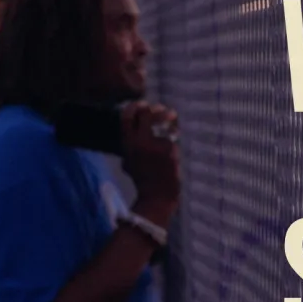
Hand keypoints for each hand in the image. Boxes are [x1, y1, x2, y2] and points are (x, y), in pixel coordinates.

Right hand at [119, 101, 180, 225]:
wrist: (156, 196)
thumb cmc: (143, 179)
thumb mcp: (128, 161)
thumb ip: (131, 143)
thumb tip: (139, 121)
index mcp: (127, 144)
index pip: (127, 116)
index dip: (134, 106)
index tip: (142, 104)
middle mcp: (140, 142)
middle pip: (147, 113)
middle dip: (155, 109)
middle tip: (161, 110)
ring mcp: (156, 145)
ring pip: (164, 122)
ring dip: (168, 118)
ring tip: (171, 118)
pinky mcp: (171, 149)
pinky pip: (174, 136)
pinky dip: (175, 138)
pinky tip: (174, 145)